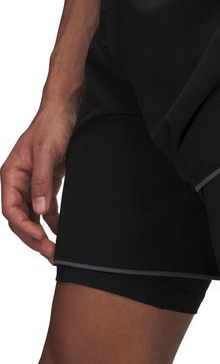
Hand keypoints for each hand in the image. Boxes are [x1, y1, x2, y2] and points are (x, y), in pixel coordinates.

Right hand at [1, 102, 77, 263]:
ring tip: (57, 250)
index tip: (40, 239)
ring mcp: (32, 183)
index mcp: (11, 175)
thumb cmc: (52, 126)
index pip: (11, 210)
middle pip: (21, 218)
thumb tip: (39, 210)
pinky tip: (63, 231)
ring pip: (33, 216)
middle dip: (34, 237)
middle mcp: (18, 182)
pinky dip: (54, 220)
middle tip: (52, 253)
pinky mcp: (46, 182)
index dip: (24, 228)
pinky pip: (46, 208)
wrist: (65, 110)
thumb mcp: (47, 153)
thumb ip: (42, 182)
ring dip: (43, 233)